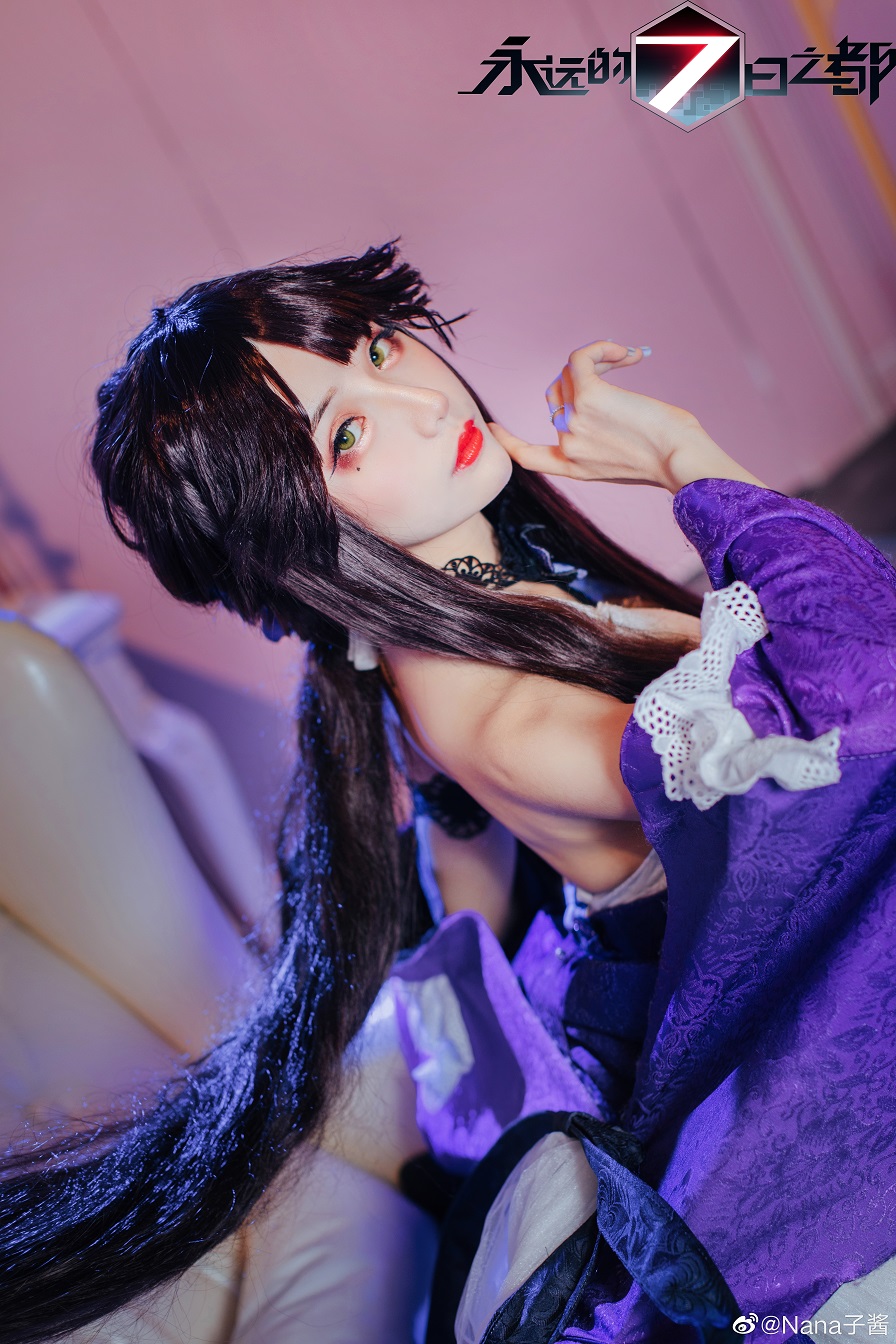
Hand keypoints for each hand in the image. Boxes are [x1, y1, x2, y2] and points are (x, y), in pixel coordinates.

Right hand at [488, 338, 741, 490]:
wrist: (683, 461)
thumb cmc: (672, 459)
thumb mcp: (628, 457)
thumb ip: (604, 439)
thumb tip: (601, 404)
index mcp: (575, 468)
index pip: (528, 457)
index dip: (507, 442)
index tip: (493, 428)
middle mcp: (569, 446)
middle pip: (557, 396)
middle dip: (584, 378)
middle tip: (620, 367)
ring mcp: (575, 422)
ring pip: (568, 373)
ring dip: (597, 359)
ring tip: (629, 358)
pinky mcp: (590, 397)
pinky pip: (579, 359)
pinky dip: (599, 348)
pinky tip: (624, 352)